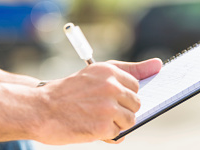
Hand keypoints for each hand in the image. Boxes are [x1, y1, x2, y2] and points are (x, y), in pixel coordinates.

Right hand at [34, 58, 161, 144]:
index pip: (135, 84)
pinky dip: (106, 134)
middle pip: (136, 103)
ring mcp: (108, 106)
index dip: (122, 94)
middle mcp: (111, 86)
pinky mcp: (105, 126)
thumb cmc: (66, 92)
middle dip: (121, 109)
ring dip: (115, 123)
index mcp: (108, 70)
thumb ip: (127, 70)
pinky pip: (119, 133)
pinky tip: (89, 126)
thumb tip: (159, 64)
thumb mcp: (94, 74)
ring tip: (93, 117)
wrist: (40, 108)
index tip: (110, 98)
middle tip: (97, 109)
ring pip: (130, 120)